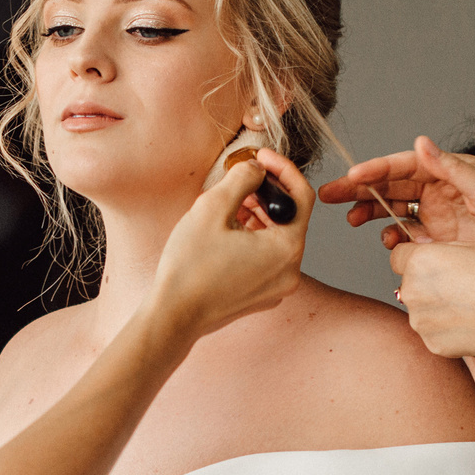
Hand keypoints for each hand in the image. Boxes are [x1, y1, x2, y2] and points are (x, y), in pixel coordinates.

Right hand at [146, 151, 311, 338]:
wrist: (172, 316)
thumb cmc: (189, 267)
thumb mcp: (212, 207)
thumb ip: (242, 178)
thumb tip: (256, 169)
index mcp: (286, 248)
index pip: (301, 196)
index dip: (282, 170)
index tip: (261, 157)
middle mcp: (290, 271)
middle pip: (289, 218)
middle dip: (266, 193)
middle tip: (240, 180)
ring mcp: (277, 287)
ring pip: (277, 238)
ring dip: (258, 215)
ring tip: (229, 205)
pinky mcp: (262, 296)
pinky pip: (266, 258)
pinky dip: (253, 238)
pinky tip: (227, 231)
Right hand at [319, 136, 474, 272]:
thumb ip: (452, 168)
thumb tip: (419, 142)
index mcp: (453, 172)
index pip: (405, 166)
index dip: (376, 170)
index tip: (352, 176)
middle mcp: (443, 192)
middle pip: (392, 186)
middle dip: (361, 190)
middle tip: (330, 196)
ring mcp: (442, 219)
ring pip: (395, 211)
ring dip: (372, 214)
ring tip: (352, 220)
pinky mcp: (444, 246)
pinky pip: (409, 240)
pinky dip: (394, 240)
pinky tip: (389, 243)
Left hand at [388, 239, 474, 363]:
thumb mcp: (473, 247)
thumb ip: (442, 251)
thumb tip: (428, 258)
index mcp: (419, 262)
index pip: (398, 256)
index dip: (416, 258)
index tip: (433, 263)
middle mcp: (411, 291)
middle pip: (410, 284)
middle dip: (427, 284)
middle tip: (460, 286)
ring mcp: (420, 321)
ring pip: (421, 309)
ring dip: (437, 307)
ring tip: (469, 306)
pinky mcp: (432, 344)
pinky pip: (434, 332)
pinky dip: (447, 329)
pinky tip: (471, 323)